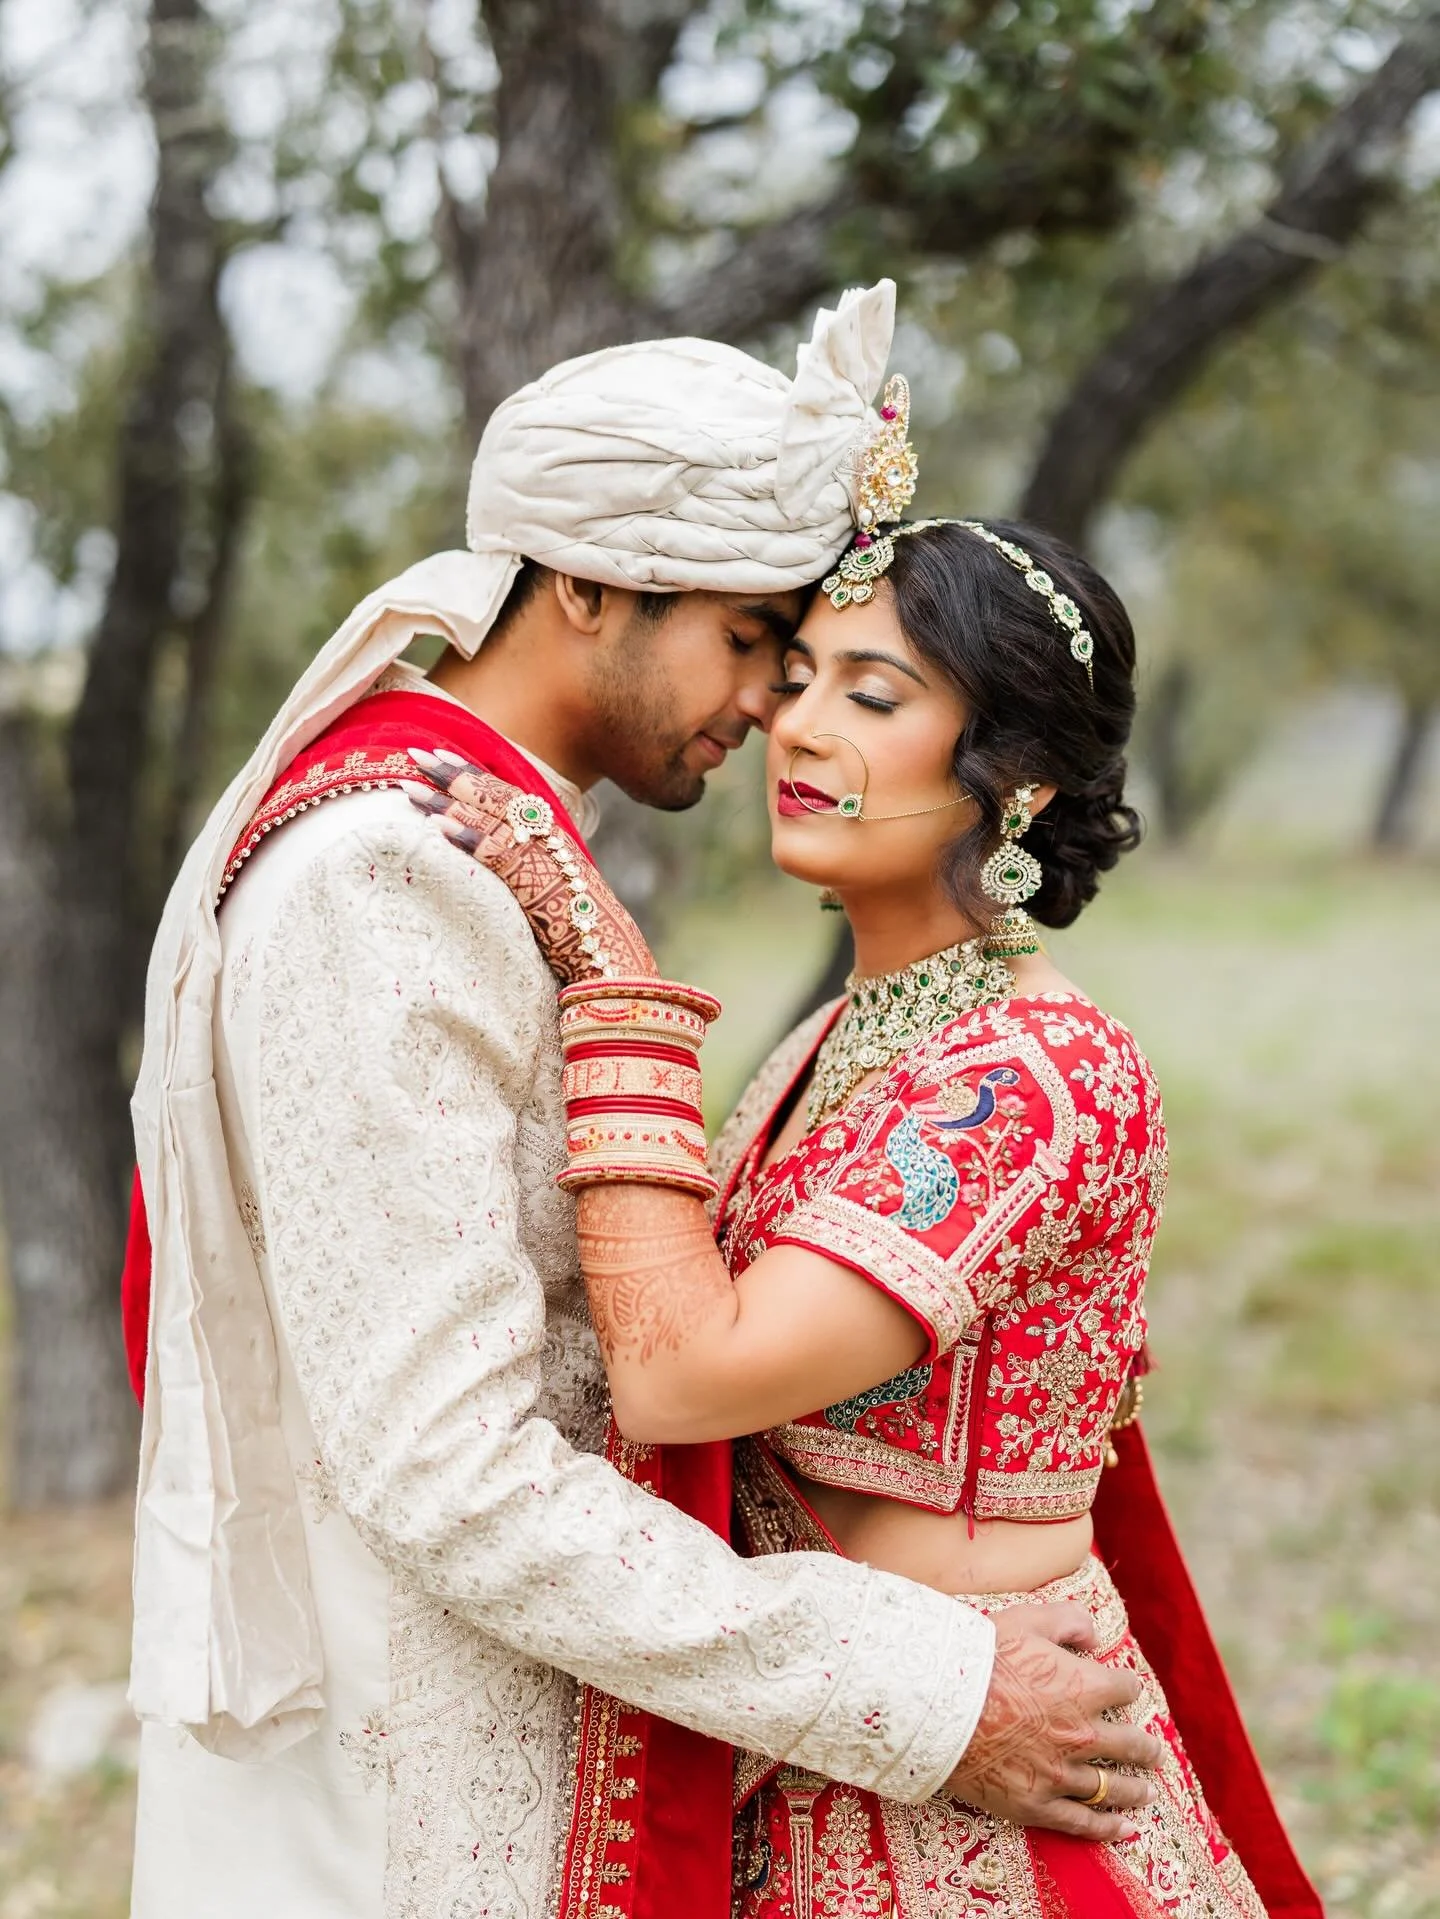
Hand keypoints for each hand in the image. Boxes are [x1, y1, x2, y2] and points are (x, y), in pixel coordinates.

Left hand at [403, 750, 655, 983]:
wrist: (612, 962)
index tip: (442, 755)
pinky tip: (437, 826)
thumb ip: (526, 869)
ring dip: (448, 801)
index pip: (508, 794)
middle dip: (454, 773)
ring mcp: (544, 859)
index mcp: (554, 836)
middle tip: (415, 754)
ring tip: (411, 786)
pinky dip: (467, 837)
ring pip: (490, 819)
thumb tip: (491, 860)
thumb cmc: (581, 934)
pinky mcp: (536, 885)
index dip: (474, 772)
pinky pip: (496, 854)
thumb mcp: (553, 890)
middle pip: (495, 796)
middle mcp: (550, 839)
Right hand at [942, 1601, 1161, 1840]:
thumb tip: (1094, 1636)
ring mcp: (1061, 1774)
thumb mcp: (1027, 1619)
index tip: (1124, 1690)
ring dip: (1135, 1789)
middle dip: (1146, 1748)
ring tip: (1146, 1791)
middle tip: (1152, 1752)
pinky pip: (1083, 1822)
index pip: (1126, 1689)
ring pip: (1112, 1787)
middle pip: (1131, 1745)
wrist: (937, 1704)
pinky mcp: (1036, 1804)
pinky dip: (1108, 1828)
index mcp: (1085, 1688)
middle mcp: (1083, 1735)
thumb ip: (1068, 1620)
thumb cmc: (979, 1657)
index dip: (1126, 1686)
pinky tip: (1126, 1829)